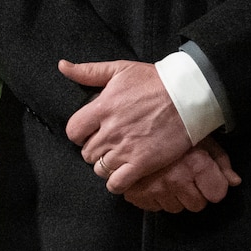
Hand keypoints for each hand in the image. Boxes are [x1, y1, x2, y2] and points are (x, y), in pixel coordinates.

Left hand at [60, 58, 189, 193]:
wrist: (187, 96)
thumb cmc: (154, 81)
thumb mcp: (120, 69)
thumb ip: (88, 71)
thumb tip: (63, 66)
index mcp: (102, 108)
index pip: (73, 131)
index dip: (79, 133)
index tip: (90, 131)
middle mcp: (110, 131)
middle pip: (86, 153)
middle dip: (94, 149)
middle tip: (107, 144)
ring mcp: (126, 149)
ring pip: (100, 169)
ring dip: (105, 165)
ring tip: (117, 157)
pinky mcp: (142, 164)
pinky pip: (117, 184)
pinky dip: (116, 183)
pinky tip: (123, 174)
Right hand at [121, 136, 241, 212]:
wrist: (131, 119)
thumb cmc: (172, 125)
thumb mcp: (201, 137)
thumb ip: (221, 161)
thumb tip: (235, 182)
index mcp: (195, 164)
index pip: (217, 194)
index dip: (214, 186)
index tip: (207, 178)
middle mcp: (176, 179)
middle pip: (197, 205)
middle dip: (194, 193)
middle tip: (186, 175)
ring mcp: (154, 188)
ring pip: (175, 208)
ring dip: (173, 196)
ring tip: (167, 175)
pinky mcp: (135, 194)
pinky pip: (153, 207)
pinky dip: (153, 197)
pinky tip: (152, 180)